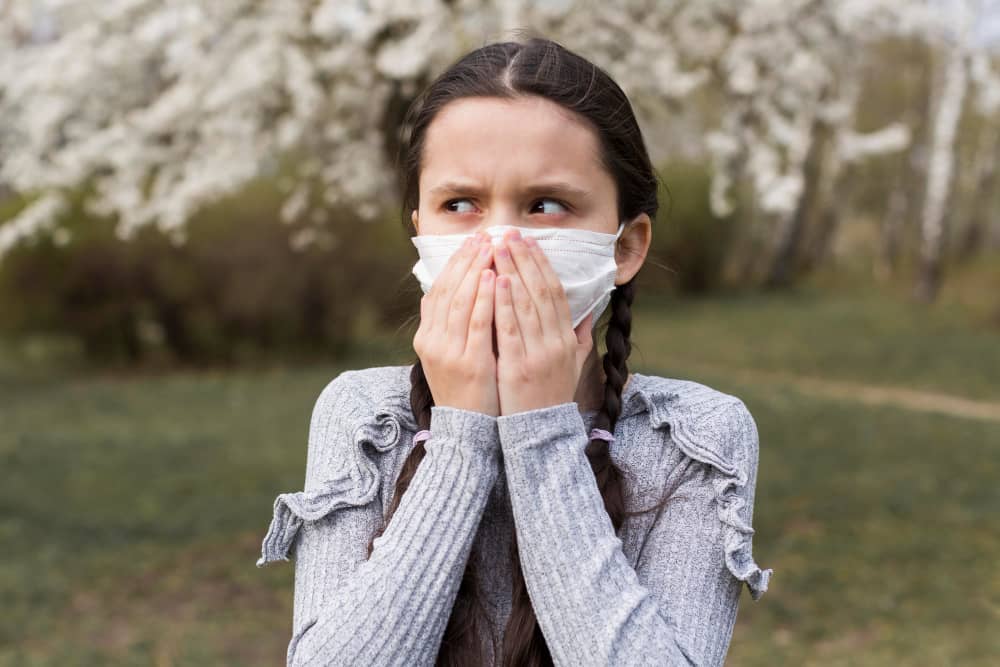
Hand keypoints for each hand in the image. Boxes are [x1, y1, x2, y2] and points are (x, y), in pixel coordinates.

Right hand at [413, 231, 499, 416]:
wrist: (467, 431)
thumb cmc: (465, 390)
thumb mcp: (447, 357)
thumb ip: (445, 326)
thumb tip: (439, 295)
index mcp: (427, 338)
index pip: (438, 291)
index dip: (455, 264)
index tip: (471, 241)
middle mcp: (432, 342)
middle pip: (448, 291)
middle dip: (466, 260)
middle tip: (483, 235)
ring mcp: (449, 353)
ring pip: (460, 302)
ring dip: (476, 271)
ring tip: (490, 247)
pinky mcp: (469, 363)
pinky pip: (477, 324)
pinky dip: (485, 298)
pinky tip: (494, 278)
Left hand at [493, 228, 593, 414]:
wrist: (541, 435)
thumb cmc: (551, 398)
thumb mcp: (574, 365)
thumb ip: (581, 337)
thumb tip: (588, 313)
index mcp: (567, 339)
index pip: (555, 293)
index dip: (542, 264)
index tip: (529, 242)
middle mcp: (556, 343)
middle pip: (540, 291)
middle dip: (524, 259)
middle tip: (509, 233)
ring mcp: (539, 355)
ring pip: (526, 305)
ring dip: (512, 272)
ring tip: (498, 247)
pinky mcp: (519, 368)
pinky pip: (511, 330)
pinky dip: (505, 304)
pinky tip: (497, 282)